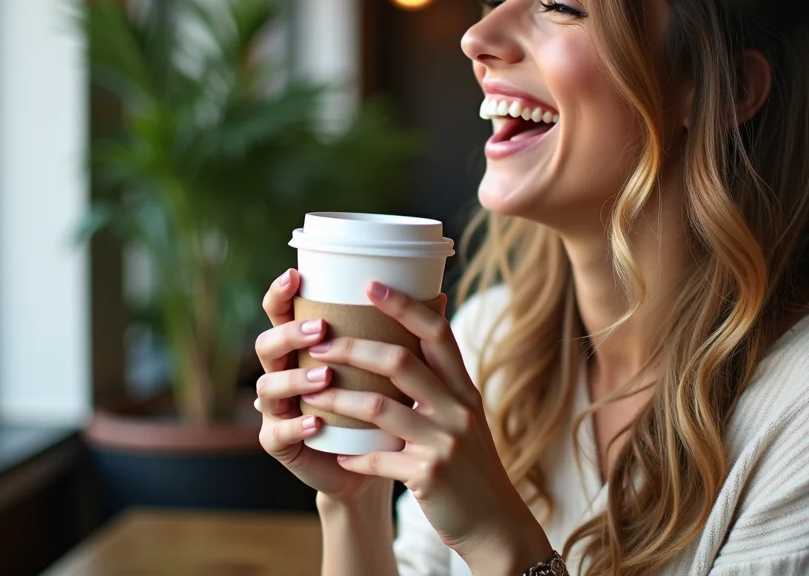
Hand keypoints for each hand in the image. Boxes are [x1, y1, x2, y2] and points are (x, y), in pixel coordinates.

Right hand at [253, 269, 390, 504]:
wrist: (369, 471)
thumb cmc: (380, 415)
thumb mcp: (391, 374)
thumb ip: (403, 337)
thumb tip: (441, 298)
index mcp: (303, 349)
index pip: (281, 314)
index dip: (281, 294)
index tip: (295, 275)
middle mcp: (284, 374)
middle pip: (268, 345)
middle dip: (290, 334)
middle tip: (321, 331)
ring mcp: (278, 411)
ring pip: (269, 387)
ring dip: (295, 379)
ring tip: (324, 378)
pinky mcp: (281, 444)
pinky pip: (278, 433)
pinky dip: (297, 426)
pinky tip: (316, 423)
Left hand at [301, 281, 550, 571]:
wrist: (495, 522)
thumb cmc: (470, 463)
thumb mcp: (466, 413)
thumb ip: (444, 375)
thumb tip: (431, 317)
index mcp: (464, 387)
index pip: (436, 332)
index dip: (403, 305)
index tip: (369, 285)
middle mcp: (458, 408)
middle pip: (400, 361)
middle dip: (353, 348)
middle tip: (318, 343)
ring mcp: (444, 442)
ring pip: (380, 408)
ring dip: (340, 399)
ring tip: (313, 393)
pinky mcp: (429, 476)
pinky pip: (379, 460)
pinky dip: (355, 456)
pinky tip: (337, 453)